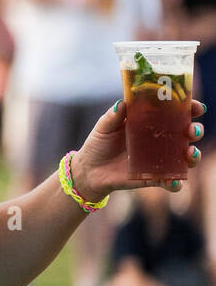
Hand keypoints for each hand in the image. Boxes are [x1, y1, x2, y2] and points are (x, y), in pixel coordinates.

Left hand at [71, 98, 204, 198]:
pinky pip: (171, 182)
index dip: (190, 109)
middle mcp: (160, 140)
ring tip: (190, 153)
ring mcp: (160, 159)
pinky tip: (173, 181)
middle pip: (187, 133)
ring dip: (193, 155)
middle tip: (191, 131)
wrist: (89, 171)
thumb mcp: (103, 127)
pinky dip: (176, 182)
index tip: (197, 107)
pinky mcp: (154, 178)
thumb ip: (112, 116)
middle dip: (195, 130)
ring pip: (186, 157)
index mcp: (151, 123)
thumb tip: (121, 103)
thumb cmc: (98, 144)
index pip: (176, 113)